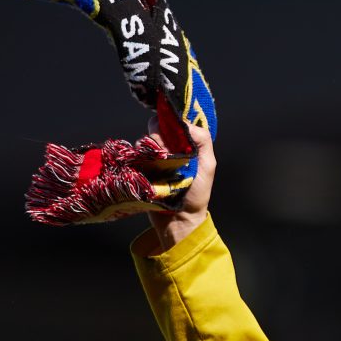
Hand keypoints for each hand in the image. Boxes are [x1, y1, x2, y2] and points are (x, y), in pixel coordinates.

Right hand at [146, 117, 215, 249]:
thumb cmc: (196, 194)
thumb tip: (185, 123)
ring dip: (152, 152)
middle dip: (161, 137)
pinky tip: (150, 173)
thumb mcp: (208, 165)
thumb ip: (202, 141)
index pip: (172, 121)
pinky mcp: (139, 168)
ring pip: (143, 141)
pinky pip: (133, 155)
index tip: (172, 131)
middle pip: (155, 127)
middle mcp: (166, 148)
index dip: (170, 122)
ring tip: (163, 170)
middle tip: (168, 155)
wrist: (179, 219)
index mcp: (183, 144)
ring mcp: (151, 158)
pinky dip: (140, 160)